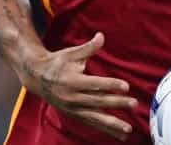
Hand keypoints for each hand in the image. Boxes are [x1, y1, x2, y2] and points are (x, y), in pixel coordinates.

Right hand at [16, 32, 135, 139]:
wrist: (37, 77)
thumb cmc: (57, 62)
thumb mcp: (71, 53)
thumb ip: (88, 47)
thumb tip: (101, 36)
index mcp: (72, 81)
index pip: (94, 84)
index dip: (110, 85)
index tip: (126, 86)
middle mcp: (72, 97)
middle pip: (98, 101)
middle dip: (117, 103)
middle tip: (133, 104)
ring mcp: (73, 108)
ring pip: (95, 117)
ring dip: (113, 124)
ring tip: (127, 128)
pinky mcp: (74, 114)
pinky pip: (91, 123)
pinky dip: (105, 129)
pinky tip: (118, 134)